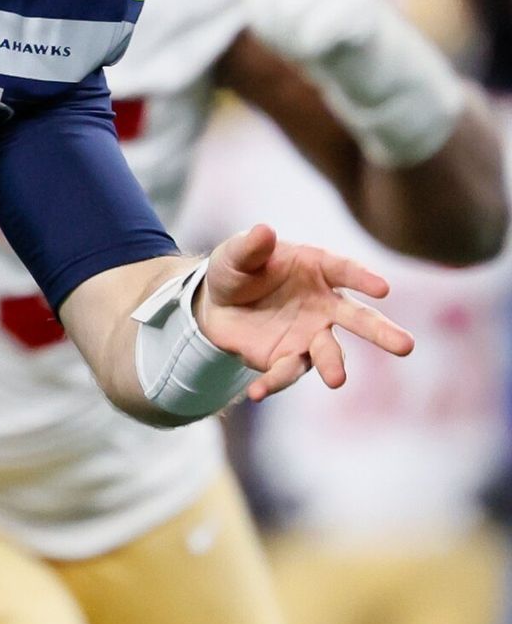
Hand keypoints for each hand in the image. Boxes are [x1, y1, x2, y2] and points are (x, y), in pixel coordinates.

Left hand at [196, 225, 414, 401]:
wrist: (216, 304)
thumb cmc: (236, 270)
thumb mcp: (235, 255)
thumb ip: (250, 247)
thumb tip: (265, 231)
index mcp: (317, 268)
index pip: (344, 270)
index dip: (363, 278)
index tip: (382, 288)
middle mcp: (324, 304)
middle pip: (357, 318)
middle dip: (380, 332)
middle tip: (406, 346)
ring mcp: (310, 334)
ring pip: (328, 351)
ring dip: (332, 364)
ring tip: (337, 379)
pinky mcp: (288, 357)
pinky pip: (284, 372)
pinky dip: (273, 382)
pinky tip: (257, 392)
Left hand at [239, 0, 383, 63]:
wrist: (370, 58)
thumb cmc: (319, 22)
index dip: (262, 11)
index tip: (285, 20)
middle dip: (278, 28)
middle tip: (300, 36)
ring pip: (290, 11)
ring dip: (294, 39)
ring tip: (313, 41)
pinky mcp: (368, 10)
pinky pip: (315, 30)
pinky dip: (312, 46)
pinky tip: (329, 46)